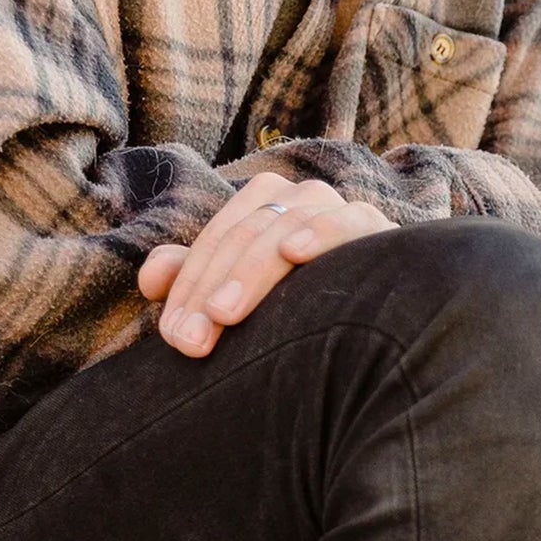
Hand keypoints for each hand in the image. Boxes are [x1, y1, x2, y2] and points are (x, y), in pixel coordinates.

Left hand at [139, 173, 394, 357]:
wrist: (392, 327)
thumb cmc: (309, 315)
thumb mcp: (245, 300)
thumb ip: (197, 282)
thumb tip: (148, 280)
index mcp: (264, 206)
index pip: (215, 241)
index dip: (188, 288)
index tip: (173, 340)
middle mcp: (299, 198)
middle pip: (242, 236)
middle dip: (210, 290)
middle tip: (190, 343)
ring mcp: (338, 209)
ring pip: (282, 228)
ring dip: (251, 271)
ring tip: (225, 313)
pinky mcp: (379, 228)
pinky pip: (349, 222)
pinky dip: (322, 233)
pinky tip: (297, 253)